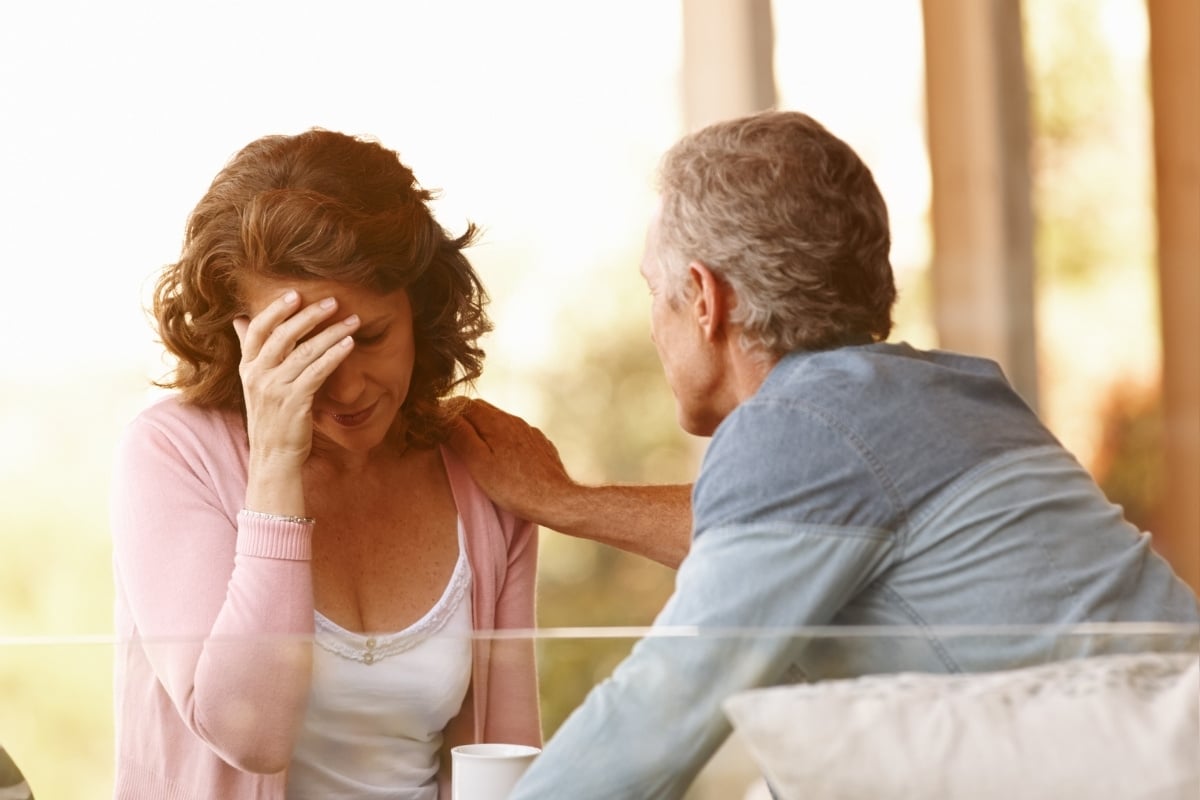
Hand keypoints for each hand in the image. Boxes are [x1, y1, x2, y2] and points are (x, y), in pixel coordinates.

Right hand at [232, 290, 360, 468]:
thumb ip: (250, 351)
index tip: (295, 294)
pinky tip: (350, 344)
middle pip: (283, 335)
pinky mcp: (295, 402)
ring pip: (305, 352)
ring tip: (353, 321)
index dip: (275, 309)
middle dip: (310, 315)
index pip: (256, 330)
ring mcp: (275, 389)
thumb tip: (238, 319)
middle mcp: (257, 376)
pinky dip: (335, 355)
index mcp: (247, 368)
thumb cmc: (270, 418)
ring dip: (332, 333)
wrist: (273, 458)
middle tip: (333, 301)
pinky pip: (318, 371)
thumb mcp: (254, 383)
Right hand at [446, 398, 578, 524]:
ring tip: (471, 445)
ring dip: (482, 427)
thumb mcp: (478, 463)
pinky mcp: (539, 445)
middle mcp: (514, 421)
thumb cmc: (513, 486)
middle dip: (462, 417)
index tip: (433, 423)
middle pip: (481, 409)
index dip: (446, 411)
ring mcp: (529, 432)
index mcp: (496, 422)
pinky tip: (500, 455)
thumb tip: (442, 414)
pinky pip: (515, 434)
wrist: (556, 500)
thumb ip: (460, 435)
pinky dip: (501, 439)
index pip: (463, 404)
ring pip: (499, 421)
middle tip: (448, 433)